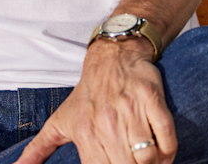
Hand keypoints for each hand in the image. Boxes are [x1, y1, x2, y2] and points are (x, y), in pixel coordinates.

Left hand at [18, 38, 175, 163]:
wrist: (112, 55)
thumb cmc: (87, 94)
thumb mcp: (60, 120)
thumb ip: (39, 150)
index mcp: (85, 134)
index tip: (115, 163)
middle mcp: (107, 123)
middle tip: (132, 161)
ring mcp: (131, 111)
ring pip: (149, 159)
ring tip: (149, 161)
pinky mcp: (152, 99)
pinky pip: (167, 138)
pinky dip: (169, 152)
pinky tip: (162, 152)